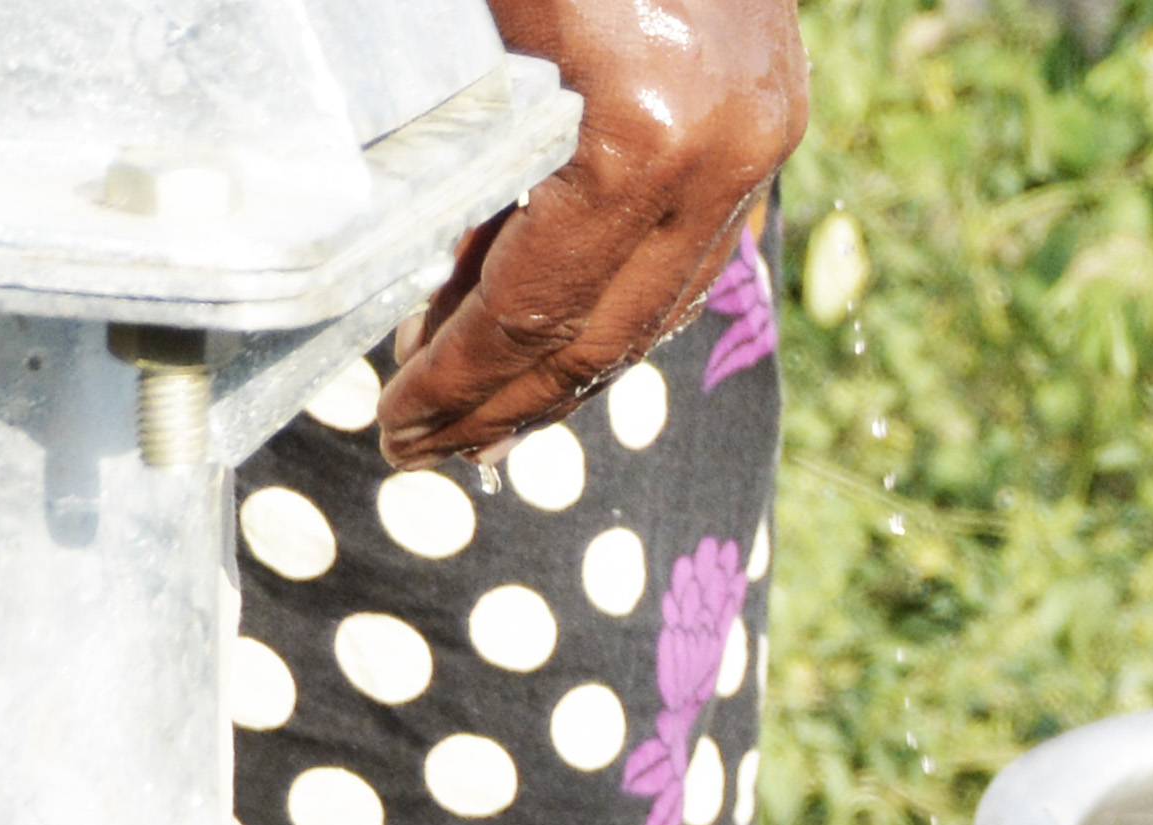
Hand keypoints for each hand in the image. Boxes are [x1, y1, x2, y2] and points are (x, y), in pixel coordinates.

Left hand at [381, 0, 807, 471]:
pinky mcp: (768, 105)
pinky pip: (691, 237)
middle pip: (614, 329)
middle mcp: (724, 147)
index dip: (463, 379)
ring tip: (490, 409)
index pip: (540, 302)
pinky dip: (618, 289)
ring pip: (663, 294)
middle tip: (429, 453)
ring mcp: (762, 129)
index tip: (395, 430)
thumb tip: (384, 243)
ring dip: (571, 363)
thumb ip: (439, 125)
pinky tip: (556, 312)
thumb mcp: (469, 14)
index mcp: (643, 124)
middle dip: (516, 403)